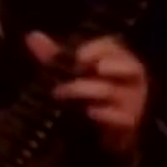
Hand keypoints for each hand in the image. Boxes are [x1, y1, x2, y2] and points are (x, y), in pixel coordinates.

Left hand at [26, 32, 147, 155]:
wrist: (107, 130)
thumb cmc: (91, 92)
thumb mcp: (70, 73)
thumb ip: (54, 56)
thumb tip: (32, 36)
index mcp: (120, 59)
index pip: (114, 46)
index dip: (97, 49)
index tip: (78, 55)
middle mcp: (132, 77)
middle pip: (127, 65)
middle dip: (102, 65)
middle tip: (77, 68)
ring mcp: (134, 100)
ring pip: (114, 91)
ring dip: (85, 90)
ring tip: (60, 92)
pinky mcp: (130, 122)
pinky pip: (122, 117)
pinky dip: (105, 114)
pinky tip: (89, 112)